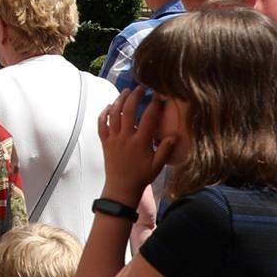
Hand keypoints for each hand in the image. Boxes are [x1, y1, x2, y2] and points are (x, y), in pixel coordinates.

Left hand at [98, 88, 166, 203]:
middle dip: (134, 96)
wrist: (121, 188)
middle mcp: (125, 138)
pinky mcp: (105, 142)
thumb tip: (175, 135)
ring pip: (114, 114)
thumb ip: (166, 149)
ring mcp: (113, 139)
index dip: (154, 104)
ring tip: (126, 92)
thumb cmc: (141, 177)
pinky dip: (104, 113)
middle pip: (128, 111)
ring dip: (119, 100)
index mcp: (140, 142)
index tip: (159, 95)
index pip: (148, 118)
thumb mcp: (157, 165)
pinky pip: (101, 124)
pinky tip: (109, 106)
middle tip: (140, 88)